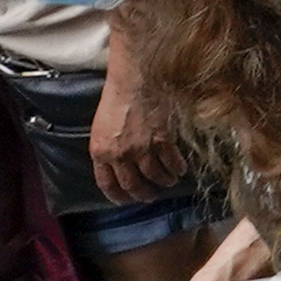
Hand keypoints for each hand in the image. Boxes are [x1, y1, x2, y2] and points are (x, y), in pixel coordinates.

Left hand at [91, 53, 178, 205]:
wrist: (136, 79)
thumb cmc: (116, 98)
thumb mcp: (101, 127)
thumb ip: (108, 148)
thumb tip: (118, 164)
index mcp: (100, 151)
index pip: (107, 184)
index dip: (117, 196)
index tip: (125, 200)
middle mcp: (120, 155)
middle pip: (133, 185)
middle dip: (143, 194)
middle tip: (151, 196)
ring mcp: (142, 149)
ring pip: (155, 177)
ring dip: (164, 183)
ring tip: (169, 182)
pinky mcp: (162, 141)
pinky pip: (172, 163)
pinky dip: (177, 169)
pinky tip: (180, 170)